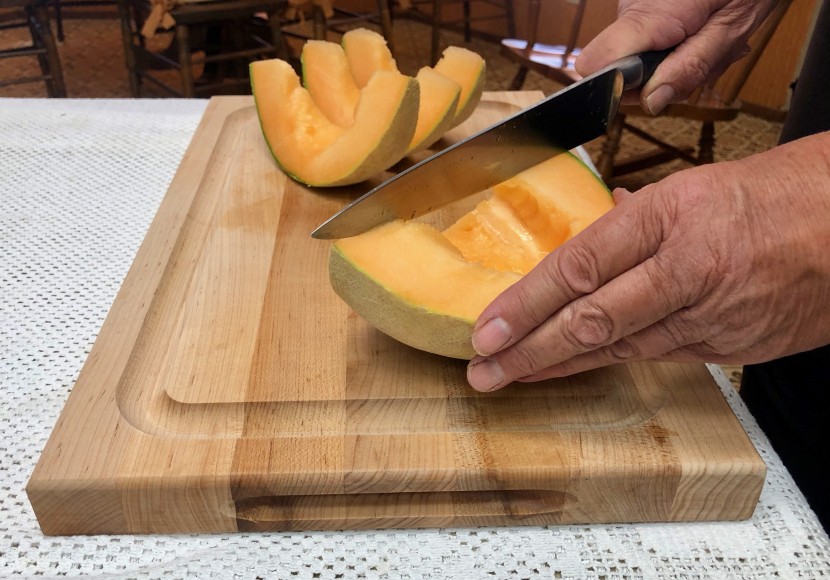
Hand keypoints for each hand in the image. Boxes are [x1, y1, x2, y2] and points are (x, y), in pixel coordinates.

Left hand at [466, 133, 829, 391]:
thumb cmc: (773, 197)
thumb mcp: (693, 189)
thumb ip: (632, 222)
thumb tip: (583, 239)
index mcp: (671, 216)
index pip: (580, 266)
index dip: (526, 304)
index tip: (485, 328)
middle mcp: (687, 270)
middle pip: (592, 320)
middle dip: (529, 350)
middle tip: (483, 370)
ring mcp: (711, 316)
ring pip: (619, 349)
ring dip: (559, 366)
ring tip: (512, 376)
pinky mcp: (729, 348)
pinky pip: (656, 357)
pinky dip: (609, 363)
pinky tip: (572, 369)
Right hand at [575, 0, 777, 113]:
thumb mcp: (731, 29)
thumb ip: (691, 68)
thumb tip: (652, 101)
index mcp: (651, 15)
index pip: (596, 63)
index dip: (619, 86)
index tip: (653, 87)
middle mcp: (632, 8)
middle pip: (619, 69)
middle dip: (660, 78)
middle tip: (702, 59)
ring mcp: (634, 7)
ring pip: (635, 61)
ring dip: (673, 64)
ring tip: (706, 41)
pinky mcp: (640, 9)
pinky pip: (646, 45)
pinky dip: (675, 48)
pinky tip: (698, 33)